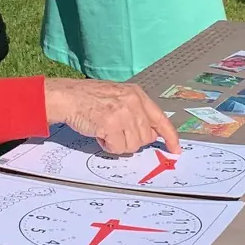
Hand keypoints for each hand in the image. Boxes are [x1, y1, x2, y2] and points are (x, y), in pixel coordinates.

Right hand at [43, 80, 181, 156]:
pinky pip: (118, 148)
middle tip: (116, 132)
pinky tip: (100, 134)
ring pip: (133, 146)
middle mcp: (133, 102)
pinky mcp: (111, 125)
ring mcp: (123, 113)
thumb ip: (136, 112)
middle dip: (132, 141)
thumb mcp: (119, 97)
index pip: (161, 118)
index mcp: (137, 95)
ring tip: (106, 130)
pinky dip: (108, 146)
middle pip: (146, 138)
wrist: (68, 96)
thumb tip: (151, 134)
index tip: (175, 149)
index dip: (170, 136)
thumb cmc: (89, 98)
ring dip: (119, 144)